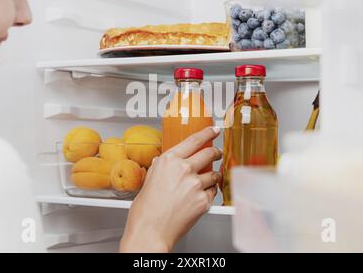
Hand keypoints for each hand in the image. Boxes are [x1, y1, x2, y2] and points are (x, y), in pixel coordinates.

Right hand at [120, 126, 221, 252]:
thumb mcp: (148, 180)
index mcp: (169, 161)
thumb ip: (159, 168)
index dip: (207, 133)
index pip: (194, 140)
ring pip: (214, 174)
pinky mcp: (204, 200)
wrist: (150, 231)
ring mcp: (196, 185)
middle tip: (216, 153)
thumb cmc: (145, 210)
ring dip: (212, 176)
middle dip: (216, 152)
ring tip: (204, 182)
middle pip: (209, 153)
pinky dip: (209, 193)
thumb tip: (162, 162)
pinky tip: (199, 197)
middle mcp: (184, 169)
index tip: (214, 130)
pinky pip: (213, 192)